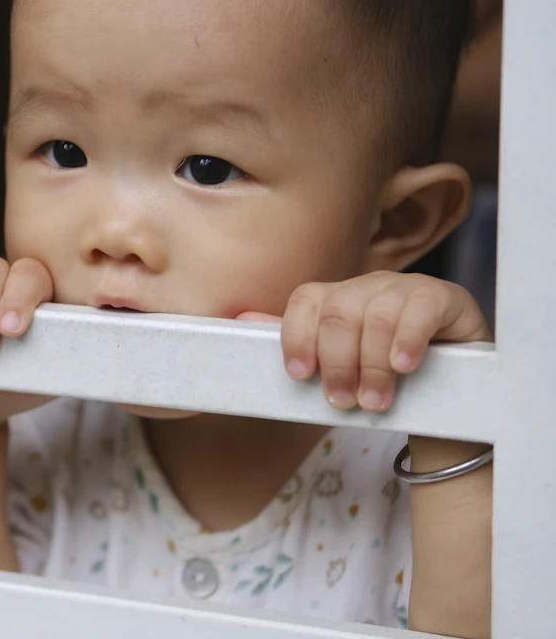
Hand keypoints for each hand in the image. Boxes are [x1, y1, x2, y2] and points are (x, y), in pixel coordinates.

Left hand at [238, 271, 490, 412]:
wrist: (450, 390)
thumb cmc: (382, 377)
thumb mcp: (338, 367)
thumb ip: (297, 345)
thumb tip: (237, 321)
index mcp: (336, 298)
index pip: (304, 301)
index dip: (296, 337)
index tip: (299, 376)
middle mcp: (367, 286)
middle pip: (338, 313)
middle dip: (336, 363)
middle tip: (343, 402)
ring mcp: (405, 288)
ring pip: (375, 315)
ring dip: (371, 365)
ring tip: (375, 402)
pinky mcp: (443, 298)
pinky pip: (420, 309)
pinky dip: (406, 339)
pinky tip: (404, 366)